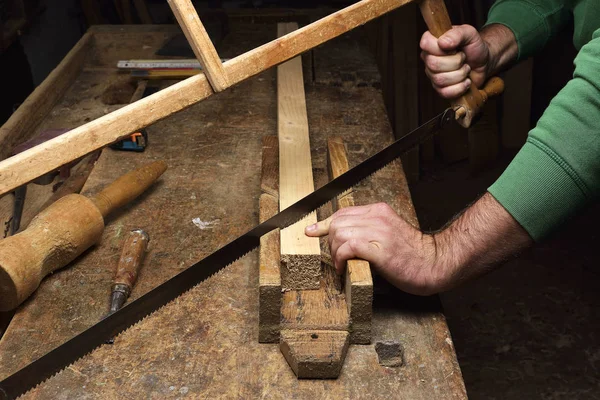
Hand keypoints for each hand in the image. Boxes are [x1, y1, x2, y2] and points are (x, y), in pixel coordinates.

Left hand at [305, 203, 446, 295]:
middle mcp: (377, 217)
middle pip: (337, 222)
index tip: (311, 230)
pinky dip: (340, 258)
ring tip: (341, 264)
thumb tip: (345, 238)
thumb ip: (369, 230)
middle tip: (336, 258)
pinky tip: (344, 268)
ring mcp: (378, 231)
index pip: (343, 212)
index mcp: (379, 210)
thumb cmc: (413, 254)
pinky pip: (347, 247)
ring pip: (339, 233)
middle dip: (330, 242)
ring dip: (334, 252)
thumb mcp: (389, 233)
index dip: (325, 223)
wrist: (435, 263)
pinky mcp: (378, 248)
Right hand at [420, 24, 490, 98]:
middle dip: (456, 62)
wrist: (484, 63)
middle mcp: (429, 59)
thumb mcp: (470, 33)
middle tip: (463, 58)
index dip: (440, 47)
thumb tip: (442, 42)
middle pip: (434, 64)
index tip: (454, 47)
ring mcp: (433, 76)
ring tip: (466, 68)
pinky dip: (460, 87)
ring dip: (460, 74)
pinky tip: (466, 81)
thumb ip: (457, 33)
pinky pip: (445, 92)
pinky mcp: (440, 89)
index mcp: (432, 43)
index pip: (425, 44)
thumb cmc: (474, 47)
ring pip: (440, 79)